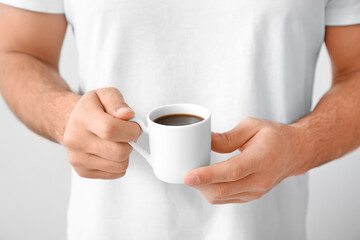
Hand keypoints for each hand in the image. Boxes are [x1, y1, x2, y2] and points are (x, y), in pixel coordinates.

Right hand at [63, 87, 140, 178]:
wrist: (71, 122)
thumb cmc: (92, 109)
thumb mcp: (105, 94)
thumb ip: (118, 102)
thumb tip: (127, 115)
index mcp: (83, 118)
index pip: (111, 129)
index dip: (131, 130)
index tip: (134, 127)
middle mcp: (76, 140)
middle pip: (119, 152)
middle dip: (130, 143)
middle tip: (126, 134)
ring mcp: (78, 158)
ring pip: (119, 165)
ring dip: (125, 154)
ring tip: (116, 142)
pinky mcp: (82, 171)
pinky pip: (114, 174)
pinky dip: (118, 164)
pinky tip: (110, 152)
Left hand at [184, 117, 308, 203]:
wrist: (294, 153)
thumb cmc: (274, 137)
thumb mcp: (252, 126)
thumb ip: (227, 137)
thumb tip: (205, 140)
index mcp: (261, 159)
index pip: (232, 171)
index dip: (208, 175)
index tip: (189, 176)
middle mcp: (260, 180)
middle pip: (224, 189)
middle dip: (200, 185)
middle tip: (185, 175)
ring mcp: (256, 191)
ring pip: (222, 197)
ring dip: (204, 189)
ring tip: (194, 175)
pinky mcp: (251, 196)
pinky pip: (226, 198)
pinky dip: (213, 191)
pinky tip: (206, 181)